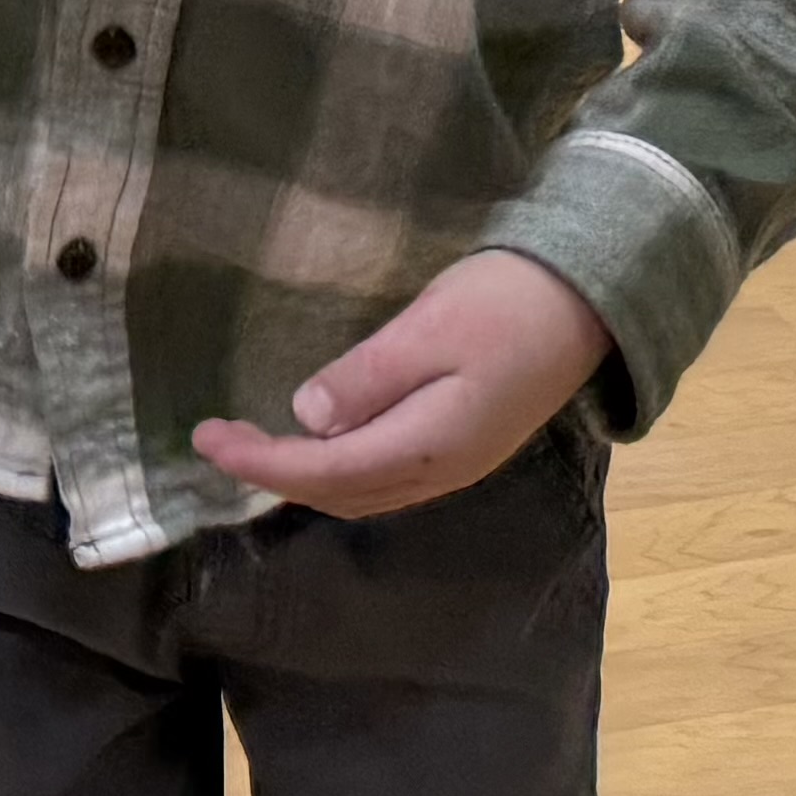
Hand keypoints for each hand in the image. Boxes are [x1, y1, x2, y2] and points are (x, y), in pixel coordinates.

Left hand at [193, 250, 609, 517]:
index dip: (261, 462)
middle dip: (274, 474)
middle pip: (343, 493)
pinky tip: (319, 442)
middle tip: (217, 440)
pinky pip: (389, 476)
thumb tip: (307, 421)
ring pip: (367, 490)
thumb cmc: (505, 303)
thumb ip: (368, 378)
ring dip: (306, 477)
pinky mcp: (467, 444)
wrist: (588, 301)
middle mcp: (444, 470)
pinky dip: (341, 469)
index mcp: (431, 445)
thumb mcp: (428, 330)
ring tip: (254, 447)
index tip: (206, 438)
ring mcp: (460, 463)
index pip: (326, 472)